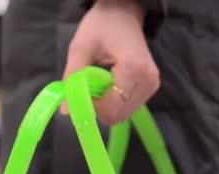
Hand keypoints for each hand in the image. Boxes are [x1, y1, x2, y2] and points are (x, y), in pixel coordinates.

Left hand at [61, 0, 159, 124]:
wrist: (123, 13)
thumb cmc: (101, 25)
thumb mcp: (80, 48)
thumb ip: (73, 79)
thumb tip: (66, 111)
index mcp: (134, 68)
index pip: (112, 108)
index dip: (92, 107)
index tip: (79, 93)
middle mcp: (148, 81)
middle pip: (118, 115)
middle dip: (98, 108)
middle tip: (87, 89)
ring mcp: (152, 85)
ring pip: (123, 114)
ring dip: (105, 106)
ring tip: (97, 84)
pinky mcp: (151, 87)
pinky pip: (127, 107)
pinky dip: (113, 103)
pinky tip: (106, 86)